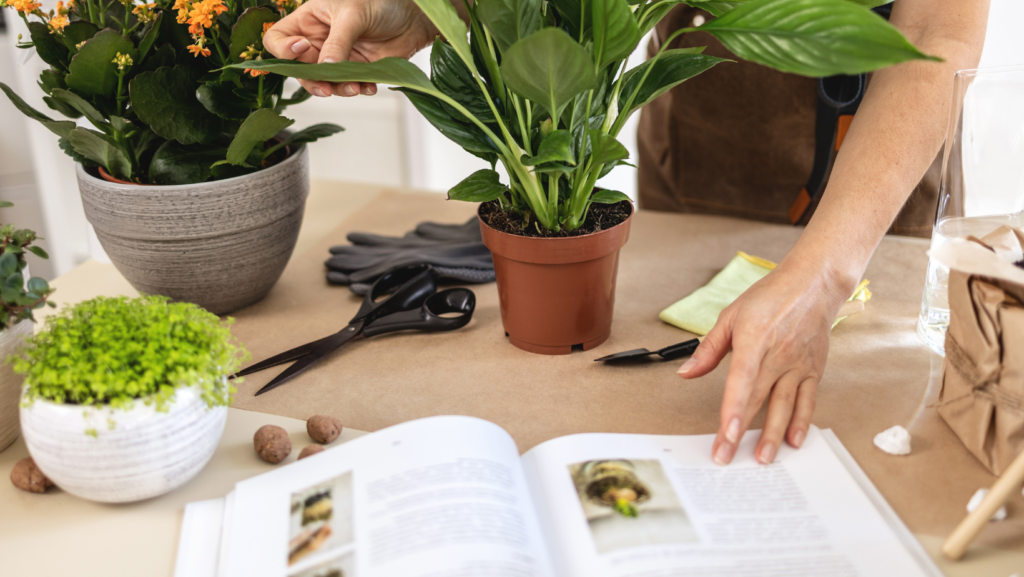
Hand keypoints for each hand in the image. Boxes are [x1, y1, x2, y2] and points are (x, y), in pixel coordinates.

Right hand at [263, 0, 437, 97]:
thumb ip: (338, 41)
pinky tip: (369, 87)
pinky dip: (357, 90)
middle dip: (312, 81)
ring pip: (324, 83)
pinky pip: (348, 87)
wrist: (413, 17)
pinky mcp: (355, 71)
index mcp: (308, 20)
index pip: (277, 39)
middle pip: (299, 69)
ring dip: (337, 90)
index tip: (303, 49)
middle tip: (326, 89)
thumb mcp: (354, 14)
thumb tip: (325, 67)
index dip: (283, 50)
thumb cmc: (381, 2)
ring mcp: (336, 58)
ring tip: (355, 87)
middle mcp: (318, 41)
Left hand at [677, 262, 849, 465]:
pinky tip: (794, 441)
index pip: (741, 381)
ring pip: (785, 406)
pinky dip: (801, 422)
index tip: (726, 434)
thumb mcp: (732, 315)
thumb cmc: (771, 297)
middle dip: (742, 432)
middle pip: (758, 400)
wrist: (813, 284)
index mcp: (755, 341)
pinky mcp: (813, 370)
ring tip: (763, 459)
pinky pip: (808, 401)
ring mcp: (798, 365)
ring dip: (773, 434)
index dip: (733, 410)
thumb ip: (709, 349)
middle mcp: (779, 356)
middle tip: (729, 457)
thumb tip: (686, 373)